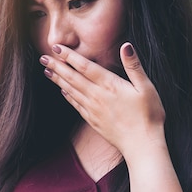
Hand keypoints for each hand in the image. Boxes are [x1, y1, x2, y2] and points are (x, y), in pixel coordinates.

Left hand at [39, 42, 165, 155]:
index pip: (85, 66)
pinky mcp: (92, 120)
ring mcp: (93, 109)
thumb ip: (134, 66)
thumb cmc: (149, 116)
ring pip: (71, 91)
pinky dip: (67, 96)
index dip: (69, 56)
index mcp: (109, 85)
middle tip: (42, 58)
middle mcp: (97, 96)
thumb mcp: (147, 88)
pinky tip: (62, 91)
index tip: (56, 47)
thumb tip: (126, 45)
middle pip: (72, 78)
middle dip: (56, 66)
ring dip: (58, 80)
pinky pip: (76, 105)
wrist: (141, 145)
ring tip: (47, 71)